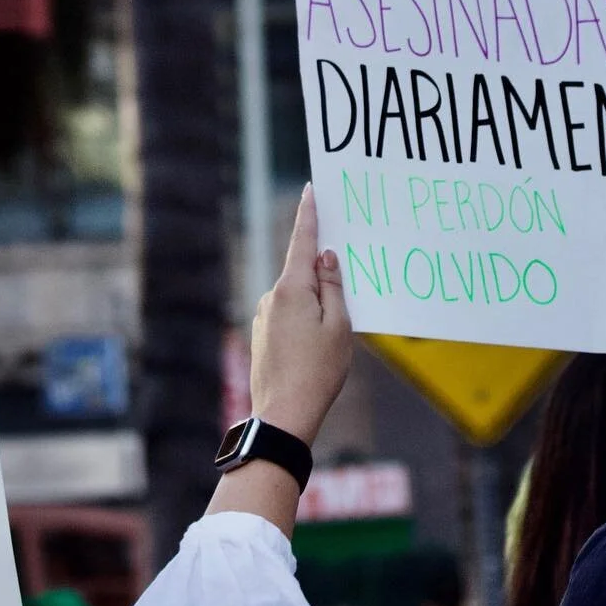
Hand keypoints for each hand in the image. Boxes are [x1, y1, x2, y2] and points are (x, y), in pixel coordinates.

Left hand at [250, 183, 352, 445]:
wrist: (283, 416)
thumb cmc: (318, 371)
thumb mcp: (339, 326)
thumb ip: (334, 287)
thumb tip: (326, 258)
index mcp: (291, 289)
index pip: (302, 241)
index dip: (309, 215)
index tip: (311, 189)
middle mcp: (272, 296)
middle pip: (302, 272)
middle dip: (324, 278)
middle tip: (344, 297)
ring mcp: (263, 316)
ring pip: (297, 297)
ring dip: (316, 305)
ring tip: (330, 341)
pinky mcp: (261, 334)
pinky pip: (288, 315)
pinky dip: (304, 320)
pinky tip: (315, 348)